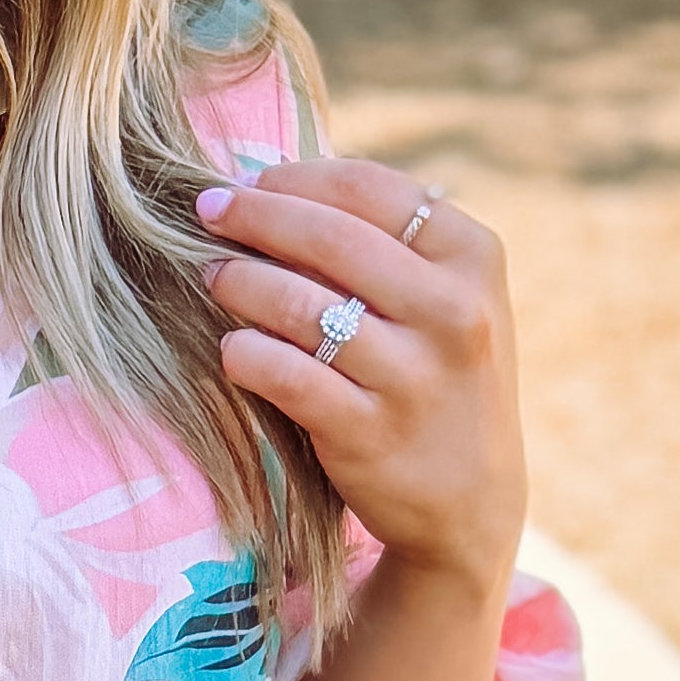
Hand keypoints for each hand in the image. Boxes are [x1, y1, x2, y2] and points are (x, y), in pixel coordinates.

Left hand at [197, 155, 526, 606]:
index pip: (371, 189)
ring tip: (213, 276)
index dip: (296, 177)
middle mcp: (454, 311)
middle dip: (255, 215)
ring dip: (239, 280)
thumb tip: (274, 183)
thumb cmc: (439, 379)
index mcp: (474, 257)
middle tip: (205, 209)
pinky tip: (231, 349)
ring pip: (300, 304)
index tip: (249, 179)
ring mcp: (414, 376)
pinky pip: (286, 375)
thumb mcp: (447, 299)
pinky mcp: (370, 433)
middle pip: (330, 236)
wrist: (471, 503)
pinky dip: (246, 354)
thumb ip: (386, 243)